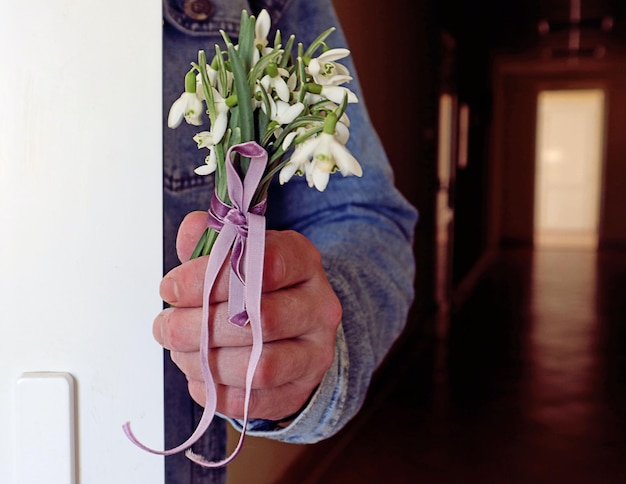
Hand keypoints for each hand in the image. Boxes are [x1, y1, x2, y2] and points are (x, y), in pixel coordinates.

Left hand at [153, 211, 341, 420]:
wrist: (295, 329)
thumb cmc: (260, 288)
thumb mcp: (240, 253)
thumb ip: (214, 240)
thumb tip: (191, 231)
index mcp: (303, 260)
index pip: (264, 262)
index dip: (210, 276)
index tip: (171, 286)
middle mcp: (318, 305)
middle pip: (261, 319)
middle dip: (198, 326)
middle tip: (164, 326)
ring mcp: (315, 351)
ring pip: (259, 366)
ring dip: (205, 362)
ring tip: (179, 352)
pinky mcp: (301, 388)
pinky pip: (254, 400)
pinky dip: (216, 392)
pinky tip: (198, 376)